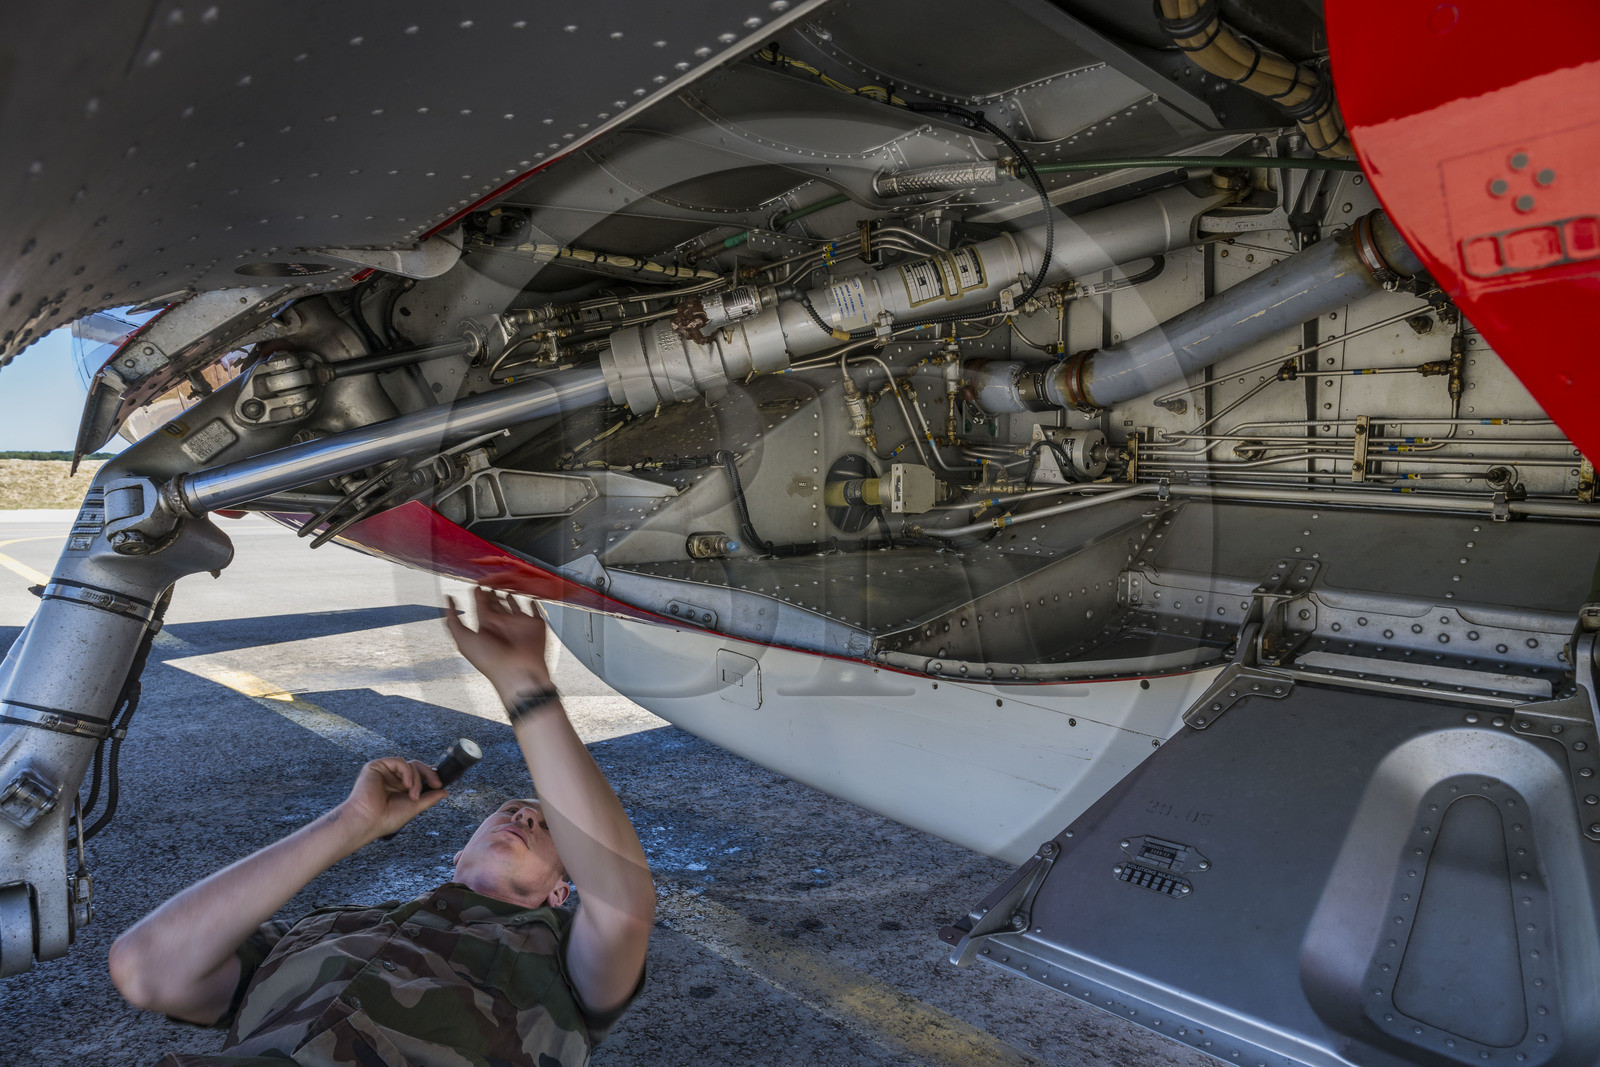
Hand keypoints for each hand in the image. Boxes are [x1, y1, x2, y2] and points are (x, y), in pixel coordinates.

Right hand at [336, 758, 446, 842]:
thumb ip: (429, 798)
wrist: (368, 821)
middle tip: (437, 784)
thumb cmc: (385, 819)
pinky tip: (406, 785)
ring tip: (413, 795)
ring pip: (410, 765)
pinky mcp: (376, 766)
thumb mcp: (414, 807)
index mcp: (399, 788)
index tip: (440, 783)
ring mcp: (385, 772)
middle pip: (417, 767)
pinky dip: (407, 772)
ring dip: (416, 779)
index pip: (418, 775)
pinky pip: (399, 761)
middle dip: (429, 774)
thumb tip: (445, 792)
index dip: (430, 776)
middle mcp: (392, 778)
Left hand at [444, 584, 551, 703]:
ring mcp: (518, 624)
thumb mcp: (463, 639)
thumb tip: (447, 600)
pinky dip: (533, 603)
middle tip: (490, 579)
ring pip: (514, 604)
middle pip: (497, 603)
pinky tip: (530, 597)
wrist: (516, 671)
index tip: (475, 584)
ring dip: (511, 594)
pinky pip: (534, 610)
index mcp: (486, 628)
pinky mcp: (534, 625)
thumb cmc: (489, 658)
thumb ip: (454, 620)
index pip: (480, 607)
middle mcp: (502, 625)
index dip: (477, 595)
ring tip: (507, 584)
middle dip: (493, 591)